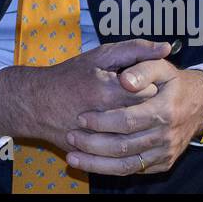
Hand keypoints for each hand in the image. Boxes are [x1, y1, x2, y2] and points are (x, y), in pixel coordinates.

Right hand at [0, 38, 170, 149]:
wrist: (36, 104)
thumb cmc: (70, 76)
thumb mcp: (100, 56)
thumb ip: (135, 49)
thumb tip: (166, 47)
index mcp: (107, 90)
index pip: (149, 93)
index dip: (149, 87)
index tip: (143, 84)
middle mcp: (103, 117)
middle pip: (144, 117)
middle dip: (146, 108)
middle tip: (136, 100)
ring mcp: (96, 138)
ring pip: (135, 138)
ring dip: (137, 127)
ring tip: (127, 114)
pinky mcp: (92, 154)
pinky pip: (121, 154)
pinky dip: (125, 143)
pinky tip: (121, 131)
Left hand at [64, 65, 202, 175]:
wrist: (200, 103)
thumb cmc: (173, 82)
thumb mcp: (160, 66)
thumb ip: (141, 68)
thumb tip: (125, 80)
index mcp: (164, 110)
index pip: (127, 120)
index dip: (102, 121)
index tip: (81, 117)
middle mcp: (165, 135)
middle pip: (123, 146)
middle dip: (93, 144)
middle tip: (71, 136)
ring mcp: (165, 152)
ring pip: (126, 164)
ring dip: (97, 163)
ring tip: (73, 157)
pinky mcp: (162, 163)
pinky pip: (133, 170)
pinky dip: (110, 170)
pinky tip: (91, 163)